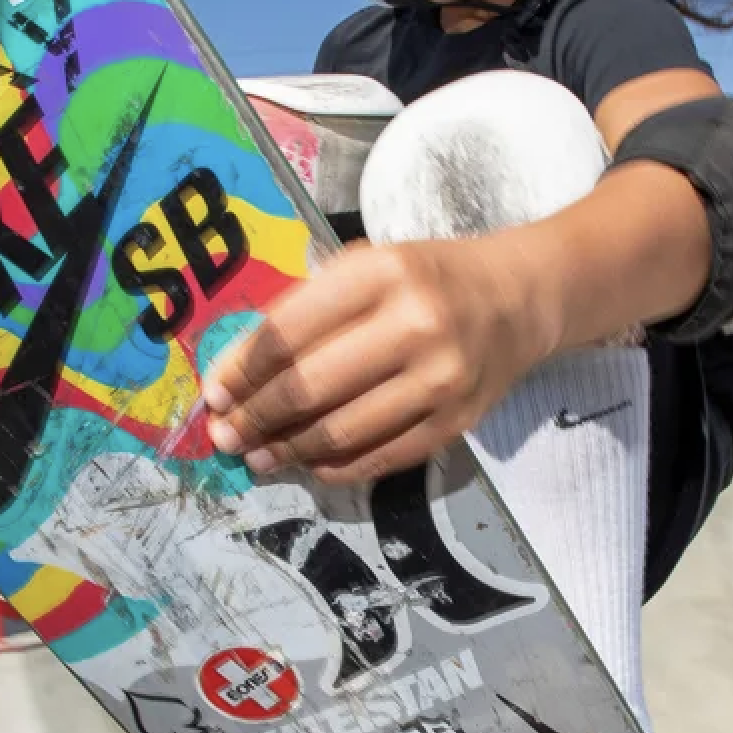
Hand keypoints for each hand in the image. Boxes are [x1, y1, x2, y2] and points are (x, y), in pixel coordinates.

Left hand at [201, 234, 554, 485]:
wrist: (518, 299)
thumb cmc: (425, 279)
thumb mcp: (366, 267)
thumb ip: (305, 311)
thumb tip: (236, 377)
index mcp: (381, 273)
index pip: (289, 331)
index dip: (241, 371)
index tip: (214, 395)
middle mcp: (414, 324)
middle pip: (309, 387)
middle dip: (256, 418)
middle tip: (225, 436)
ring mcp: (440, 378)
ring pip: (342, 431)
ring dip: (288, 450)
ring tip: (257, 456)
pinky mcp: (457, 422)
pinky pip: (381, 458)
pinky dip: (335, 466)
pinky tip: (308, 463)